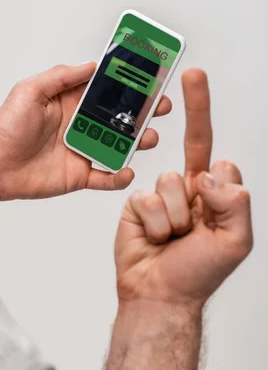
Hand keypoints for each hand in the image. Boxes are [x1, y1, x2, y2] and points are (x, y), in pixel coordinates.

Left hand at [0, 63, 171, 199]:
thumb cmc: (7, 127)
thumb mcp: (30, 91)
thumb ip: (61, 77)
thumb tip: (91, 64)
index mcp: (72, 102)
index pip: (106, 90)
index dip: (128, 83)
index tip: (149, 75)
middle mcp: (82, 125)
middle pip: (120, 117)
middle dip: (143, 112)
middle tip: (160, 107)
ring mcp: (84, 150)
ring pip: (119, 146)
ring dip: (138, 142)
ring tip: (148, 138)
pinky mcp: (80, 175)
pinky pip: (106, 177)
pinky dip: (119, 177)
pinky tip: (126, 171)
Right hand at [115, 69, 252, 308]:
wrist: (159, 295)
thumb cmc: (197, 274)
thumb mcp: (235, 241)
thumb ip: (234, 203)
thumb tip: (211, 173)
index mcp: (212, 195)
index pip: (214, 151)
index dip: (203, 113)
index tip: (192, 74)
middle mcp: (186, 190)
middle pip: (192, 158)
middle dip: (195, 146)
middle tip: (193, 127)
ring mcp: (159, 197)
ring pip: (168, 182)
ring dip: (174, 218)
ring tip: (172, 239)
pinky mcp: (135, 205)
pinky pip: (145, 199)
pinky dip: (154, 224)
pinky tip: (154, 239)